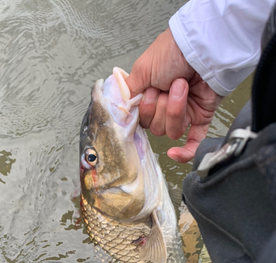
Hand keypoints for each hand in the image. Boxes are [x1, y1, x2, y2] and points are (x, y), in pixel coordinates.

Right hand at [126, 28, 222, 162]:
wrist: (201, 47)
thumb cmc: (172, 52)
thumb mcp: (141, 70)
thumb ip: (129, 92)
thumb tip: (122, 111)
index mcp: (151, 95)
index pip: (142, 119)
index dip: (144, 111)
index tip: (147, 95)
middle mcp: (166, 106)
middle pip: (156, 128)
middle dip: (160, 108)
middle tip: (164, 87)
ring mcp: (185, 113)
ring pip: (172, 131)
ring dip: (174, 110)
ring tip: (181, 88)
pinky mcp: (202, 117)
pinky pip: (193, 143)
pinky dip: (185, 153)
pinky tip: (173, 153)